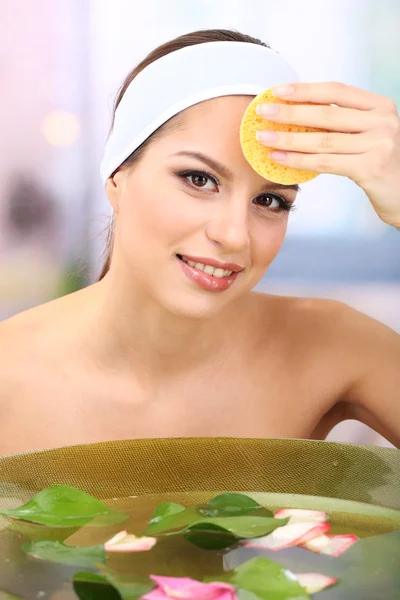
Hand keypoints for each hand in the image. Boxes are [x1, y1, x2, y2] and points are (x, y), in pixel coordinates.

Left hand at [256, 82, 399, 228]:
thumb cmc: (382, 166)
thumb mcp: (369, 136)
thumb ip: (345, 124)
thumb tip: (299, 115)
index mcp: (380, 106)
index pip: (337, 92)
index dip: (305, 90)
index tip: (278, 91)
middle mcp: (382, 121)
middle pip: (326, 115)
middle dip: (290, 113)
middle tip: (262, 113)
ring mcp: (378, 143)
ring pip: (323, 140)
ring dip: (289, 138)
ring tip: (264, 138)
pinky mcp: (371, 167)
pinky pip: (326, 162)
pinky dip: (299, 160)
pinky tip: (280, 158)